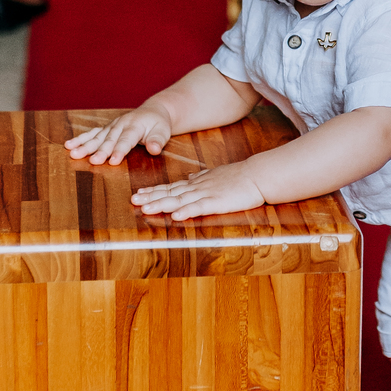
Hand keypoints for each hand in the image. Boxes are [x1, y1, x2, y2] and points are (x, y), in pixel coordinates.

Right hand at [65, 106, 171, 165]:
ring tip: (72, 153)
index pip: (126, 140)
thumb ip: (157, 141)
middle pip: (109, 139)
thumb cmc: (158, 124)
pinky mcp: (106, 128)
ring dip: (85, 145)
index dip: (119, 150)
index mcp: (135, 125)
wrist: (152, 111)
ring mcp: (112, 126)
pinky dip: (80, 139)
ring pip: (97, 136)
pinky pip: (92, 133)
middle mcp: (120, 124)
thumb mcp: (163, 132)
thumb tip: (154, 149)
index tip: (112, 161)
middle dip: (100, 151)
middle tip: (91, 161)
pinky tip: (69, 145)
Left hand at [131, 161, 264, 220]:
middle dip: (151, 197)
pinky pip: (199, 207)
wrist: (257, 174)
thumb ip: (201, 178)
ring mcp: (206, 194)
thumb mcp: (216, 175)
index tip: (139, 193)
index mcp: (197, 183)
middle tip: (133, 200)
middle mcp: (197, 188)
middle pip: (170, 193)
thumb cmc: (239, 177)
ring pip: (179, 200)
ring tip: (146, 208)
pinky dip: (186, 211)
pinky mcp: (217, 202)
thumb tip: (189, 178)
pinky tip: (175, 216)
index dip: (154, 191)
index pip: (171, 187)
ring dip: (162, 204)